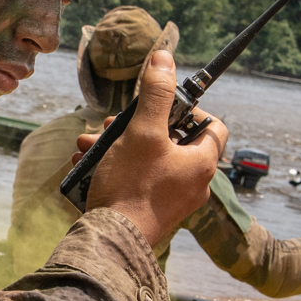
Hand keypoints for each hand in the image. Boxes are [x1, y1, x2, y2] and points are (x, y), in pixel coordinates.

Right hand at [78, 49, 225, 249]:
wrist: (112, 242)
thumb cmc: (132, 187)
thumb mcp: (142, 131)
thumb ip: (156, 94)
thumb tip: (165, 58)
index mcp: (202, 163)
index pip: (213, 125)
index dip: (190, 108)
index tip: (163, 104)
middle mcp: (193, 184)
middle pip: (172, 141)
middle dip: (137, 126)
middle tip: (113, 123)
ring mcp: (172, 201)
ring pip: (148, 160)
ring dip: (117, 146)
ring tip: (89, 144)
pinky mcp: (151, 213)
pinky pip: (137, 181)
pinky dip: (115, 169)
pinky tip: (87, 166)